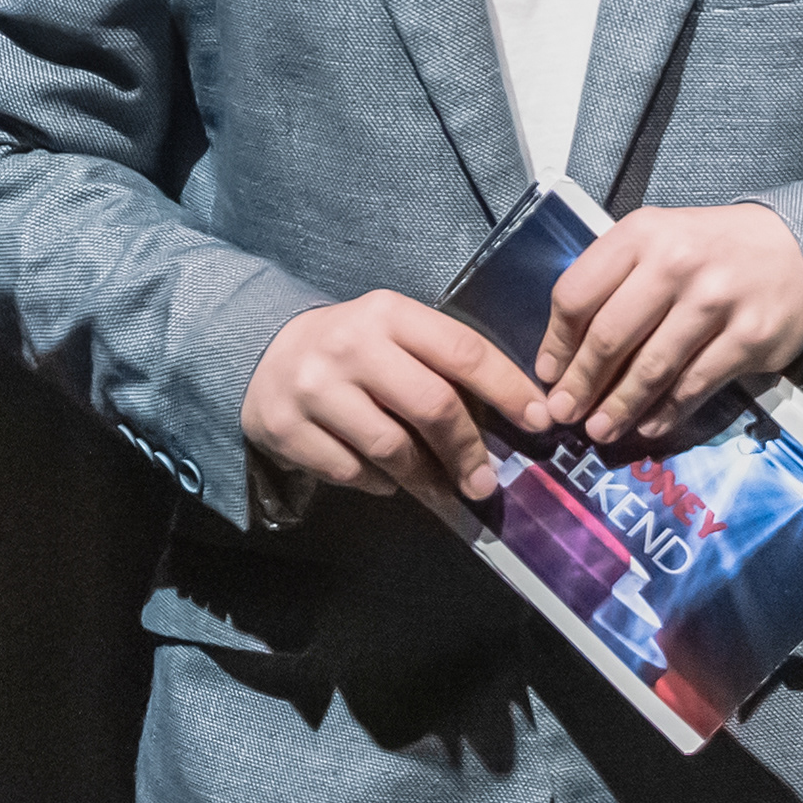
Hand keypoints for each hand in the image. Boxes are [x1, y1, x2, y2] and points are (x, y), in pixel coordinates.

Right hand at [243, 290, 551, 505]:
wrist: (263, 351)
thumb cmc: (354, 347)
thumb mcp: (395, 332)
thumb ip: (443, 362)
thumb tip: (511, 416)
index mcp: (390, 314)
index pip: (463, 352)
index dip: (508, 389)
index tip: (539, 420)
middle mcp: (352, 346)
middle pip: (432, 405)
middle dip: (468, 450)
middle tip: (486, 482)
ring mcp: (314, 388)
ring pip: (390, 448)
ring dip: (426, 477)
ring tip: (446, 489)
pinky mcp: (285, 428)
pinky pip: (350, 471)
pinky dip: (379, 482)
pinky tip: (388, 478)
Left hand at [534, 204, 802, 446]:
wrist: (798, 248)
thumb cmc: (713, 250)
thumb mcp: (658, 241)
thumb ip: (614, 283)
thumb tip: (565, 356)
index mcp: (642, 233)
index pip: (577, 294)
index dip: (556, 343)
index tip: (548, 375)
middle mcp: (677, 262)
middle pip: (609, 337)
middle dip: (581, 385)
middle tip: (566, 413)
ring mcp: (716, 300)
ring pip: (651, 369)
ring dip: (619, 408)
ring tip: (600, 430)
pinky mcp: (749, 337)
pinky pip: (693, 386)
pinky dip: (665, 413)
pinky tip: (649, 425)